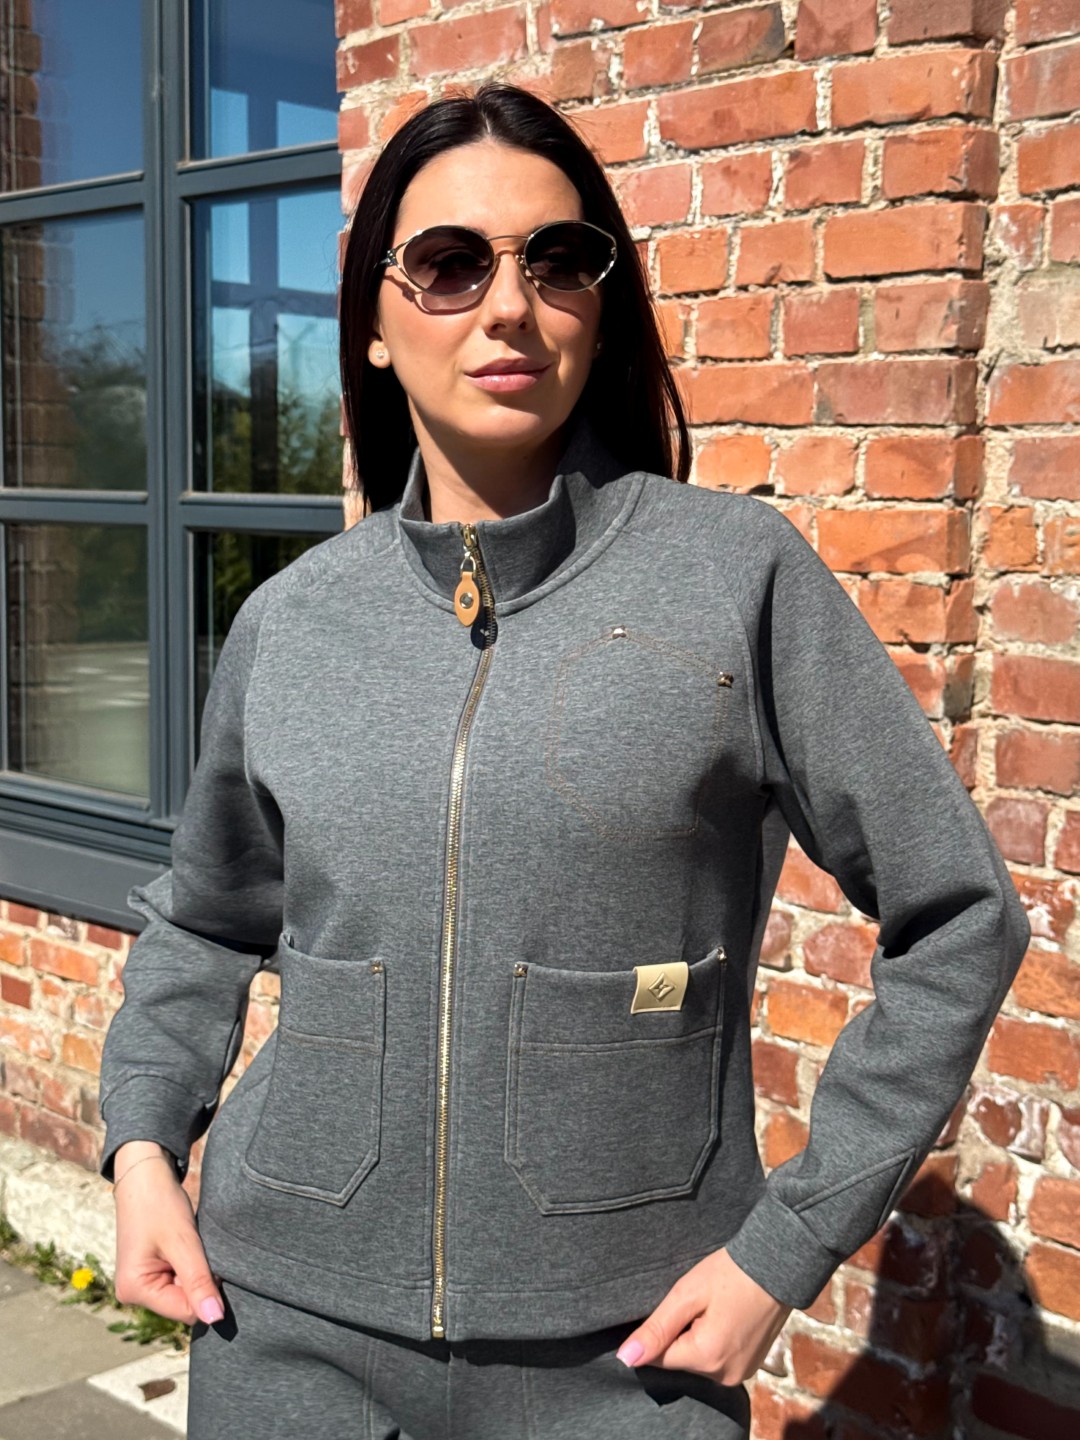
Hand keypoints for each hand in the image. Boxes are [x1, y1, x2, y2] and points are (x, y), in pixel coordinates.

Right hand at [112, 1143, 225, 1327]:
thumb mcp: (183, 1242)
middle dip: (201, 1280)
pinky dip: (191, 1265)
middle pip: (185, 1303)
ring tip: (191, 1244)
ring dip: (196, 1270)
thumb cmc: (159, 1203)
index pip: (187, 1311)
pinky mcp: (151, 1272)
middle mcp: (134, 1294)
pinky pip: (180, 1280)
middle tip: (199, 1248)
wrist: (145, 1174)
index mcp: (135, 1291)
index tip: (211, 1260)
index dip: (207, 1290)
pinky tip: (188, 1245)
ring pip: (186, 1291)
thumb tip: (216, 1319)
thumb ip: (199, 1281)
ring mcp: (142, 1283)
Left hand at [614, 1248, 791, 1385]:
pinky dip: (712, 1342)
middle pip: (680, 1361)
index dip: (657, 1331)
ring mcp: (740, 1374)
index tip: (672, 1306)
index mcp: (707, 1358)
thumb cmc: (730, 1273)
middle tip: (696, 1303)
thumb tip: (625, 1358)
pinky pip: (717, 1360)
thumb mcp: (687, 1294)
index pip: (659, 1358)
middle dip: (679, 1334)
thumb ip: (656, 1329)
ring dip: (695, 1338)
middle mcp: (724, 1376)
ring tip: (711, 1308)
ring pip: (698, 1361)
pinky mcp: (749, 1367)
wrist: (777, 1265)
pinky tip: (722, 1317)